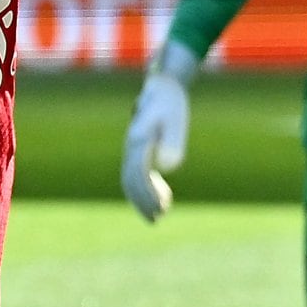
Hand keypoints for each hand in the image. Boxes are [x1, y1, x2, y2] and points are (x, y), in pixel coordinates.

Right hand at [121, 45, 196, 219]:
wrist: (163, 87)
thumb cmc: (171, 102)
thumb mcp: (176, 119)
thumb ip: (173, 140)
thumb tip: (169, 165)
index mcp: (138, 141)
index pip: (139, 175)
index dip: (147, 194)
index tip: (160, 208)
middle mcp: (132, 146)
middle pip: (130, 181)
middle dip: (142, 202)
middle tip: (157, 219)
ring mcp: (133, 148)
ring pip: (130, 179)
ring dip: (142, 198)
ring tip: (158, 214)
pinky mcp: (139, 149)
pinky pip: (137, 173)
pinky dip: (146, 187)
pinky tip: (163, 196)